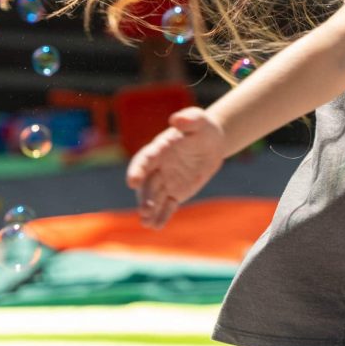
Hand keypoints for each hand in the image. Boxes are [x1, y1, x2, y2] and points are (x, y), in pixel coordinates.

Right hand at [126, 107, 225, 229]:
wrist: (212, 142)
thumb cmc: (203, 128)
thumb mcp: (199, 120)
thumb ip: (188, 119)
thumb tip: (176, 119)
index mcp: (159, 148)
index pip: (145, 159)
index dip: (137, 169)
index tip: (132, 181)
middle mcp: (158, 167)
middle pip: (147, 184)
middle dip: (144, 198)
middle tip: (144, 211)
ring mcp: (166, 181)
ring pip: (155, 197)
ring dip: (149, 210)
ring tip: (147, 222)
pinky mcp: (176, 192)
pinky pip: (168, 205)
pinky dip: (162, 216)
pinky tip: (156, 226)